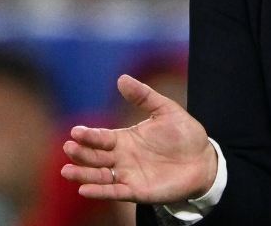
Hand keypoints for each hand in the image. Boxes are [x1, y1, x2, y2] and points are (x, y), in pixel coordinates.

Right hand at [61, 74, 217, 202]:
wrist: (203, 160)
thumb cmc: (184, 134)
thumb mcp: (165, 110)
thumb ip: (144, 96)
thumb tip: (121, 78)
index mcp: (124, 138)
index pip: (101, 137)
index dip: (89, 135)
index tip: (76, 132)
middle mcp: (121, 158)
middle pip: (95, 156)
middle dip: (81, 153)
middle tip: (69, 147)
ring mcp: (128, 175)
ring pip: (99, 175)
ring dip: (83, 174)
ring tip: (67, 171)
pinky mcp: (137, 191)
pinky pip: (115, 192)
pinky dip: (99, 191)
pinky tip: (85, 190)